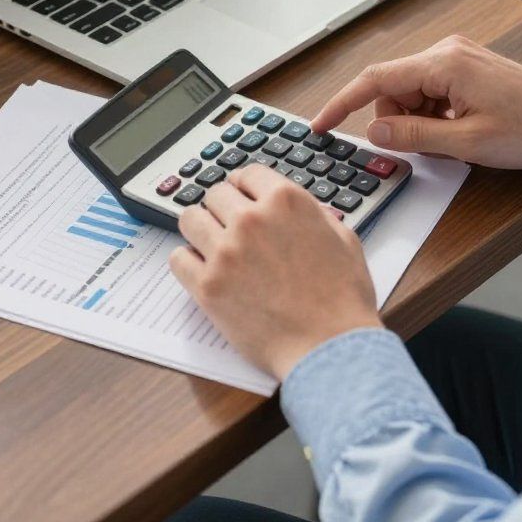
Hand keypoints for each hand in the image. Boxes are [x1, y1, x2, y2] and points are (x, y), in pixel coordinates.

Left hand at [169, 164, 381, 379]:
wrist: (330, 348)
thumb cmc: (342, 300)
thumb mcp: (344, 239)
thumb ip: (316, 214)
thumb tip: (303, 209)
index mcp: (286, 201)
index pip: (247, 174)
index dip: (246, 187)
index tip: (242, 197)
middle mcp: (251, 219)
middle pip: (216, 194)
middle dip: (224, 209)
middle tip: (230, 227)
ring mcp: (226, 252)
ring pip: (189, 219)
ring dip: (200, 229)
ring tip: (211, 244)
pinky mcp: (207, 286)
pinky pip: (177, 259)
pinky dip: (187, 263)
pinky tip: (202, 270)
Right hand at [311, 35, 521, 169]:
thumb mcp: (467, 143)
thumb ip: (415, 136)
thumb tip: (375, 133)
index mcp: (444, 63)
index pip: (375, 78)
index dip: (343, 102)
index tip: (320, 123)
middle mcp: (447, 51)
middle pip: (392, 87)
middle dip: (397, 121)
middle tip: (425, 148)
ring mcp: (458, 56)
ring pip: (410, 92)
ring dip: (418, 120)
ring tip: (453, 140)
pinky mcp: (467, 66)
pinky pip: (430, 91)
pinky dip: (433, 115)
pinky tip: (458, 130)